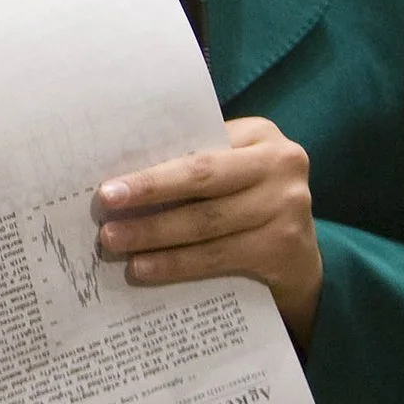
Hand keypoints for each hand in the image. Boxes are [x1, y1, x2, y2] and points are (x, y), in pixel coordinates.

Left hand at [93, 117, 322, 348]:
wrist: (298, 257)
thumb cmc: (247, 202)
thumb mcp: (232, 172)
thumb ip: (194, 165)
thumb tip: (122, 177)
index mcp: (261, 135)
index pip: (198, 149)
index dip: (152, 169)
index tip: (109, 185)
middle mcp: (282, 164)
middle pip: (203, 179)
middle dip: (149, 192)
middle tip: (105, 208)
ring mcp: (289, 207)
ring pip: (206, 223)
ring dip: (154, 234)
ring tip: (115, 241)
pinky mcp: (286, 248)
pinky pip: (219, 257)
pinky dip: (176, 264)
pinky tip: (145, 268)